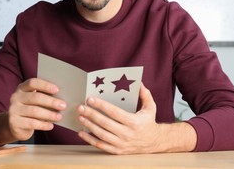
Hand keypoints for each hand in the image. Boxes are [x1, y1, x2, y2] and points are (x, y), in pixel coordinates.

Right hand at [8, 78, 66, 140]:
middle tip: (63, 105)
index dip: (45, 85)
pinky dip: (43, 125)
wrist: (15, 126)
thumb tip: (61, 99)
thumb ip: (44, 97)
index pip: (33, 83)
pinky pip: (31, 123)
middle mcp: (15, 97)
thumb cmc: (30, 110)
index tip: (57, 90)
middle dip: (51, 102)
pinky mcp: (14, 122)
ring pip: (34, 111)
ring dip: (49, 114)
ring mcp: (13, 110)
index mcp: (22, 88)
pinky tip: (51, 126)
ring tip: (59, 117)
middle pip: (35, 97)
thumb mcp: (34, 101)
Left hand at [77, 83, 195, 153]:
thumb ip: (144, 94)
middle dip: (91, 114)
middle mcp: (127, 134)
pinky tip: (82, 132)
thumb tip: (138, 82)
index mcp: (133, 122)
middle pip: (105, 123)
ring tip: (80, 117)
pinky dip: (90, 140)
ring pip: (101, 134)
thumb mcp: (150, 107)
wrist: (154, 143)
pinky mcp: (117, 151)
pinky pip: (101, 146)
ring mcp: (121, 144)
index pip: (114, 112)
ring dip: (89, 126)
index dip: (101, 105)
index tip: (90, 99)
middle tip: (81, 107)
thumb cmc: (149, 122)